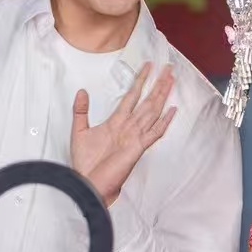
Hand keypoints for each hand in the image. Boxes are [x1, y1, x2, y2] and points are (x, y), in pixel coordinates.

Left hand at [70, 63, 176, 207]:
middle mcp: (129, 127)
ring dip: (162, 96)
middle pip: (147, 101)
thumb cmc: (86, 164)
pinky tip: (172, 111)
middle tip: (168, 68)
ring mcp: (135, 137)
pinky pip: (154, 133)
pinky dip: (163, 122)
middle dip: (157, 84)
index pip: (132, 96)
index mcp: (117, 122)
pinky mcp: (138, 148)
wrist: (89, 184)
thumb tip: (81, 91)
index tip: (147, 67)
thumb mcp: (79, 131)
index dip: (140, 81)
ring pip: (152, 112)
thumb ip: (81, 111)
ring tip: (171, 80)